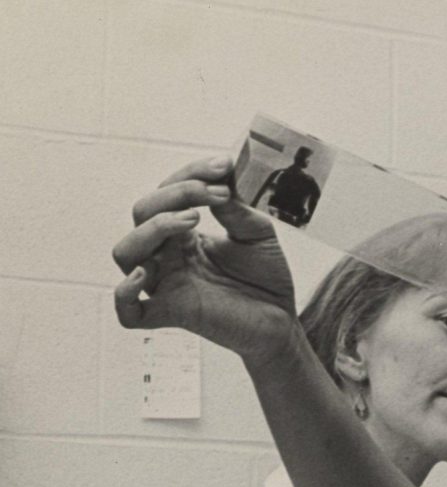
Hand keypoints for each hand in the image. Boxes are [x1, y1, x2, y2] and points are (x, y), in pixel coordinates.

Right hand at [112, 157, 296, 364]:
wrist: (282, 319)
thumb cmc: (265, 276)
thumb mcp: (257, 232)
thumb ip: (236, 208)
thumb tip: (219, 178)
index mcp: (182, 234)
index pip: (166, 194)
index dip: (190, 175)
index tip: (225, 167)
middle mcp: (167, 256)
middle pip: (141, 214)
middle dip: (175, 194)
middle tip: (217, 194)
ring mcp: (166, 285)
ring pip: (126, 253)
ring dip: (152, 229)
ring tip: (192, 220)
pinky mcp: (173, 314)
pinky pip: (129, 312)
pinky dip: (125, 293)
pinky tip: (147, 273)